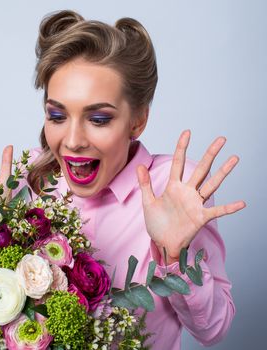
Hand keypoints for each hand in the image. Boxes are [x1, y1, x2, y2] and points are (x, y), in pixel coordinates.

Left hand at [136, 130, 245, 263]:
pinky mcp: (200, 217)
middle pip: (200, 169)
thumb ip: (145, 184)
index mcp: (173, 187)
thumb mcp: (148, 202)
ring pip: (211, 185)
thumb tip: (139, 165)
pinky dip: (229, 208)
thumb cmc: (157, 223)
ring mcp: (195, 204)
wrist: (162, 243)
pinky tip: (241, 203)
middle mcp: (187, 192)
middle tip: (221, 139)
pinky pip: (217, 211)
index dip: (182, 148)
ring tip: (234, 159)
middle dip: (210, 154)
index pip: (178, 163)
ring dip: (223, 172)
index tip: (187, 132)